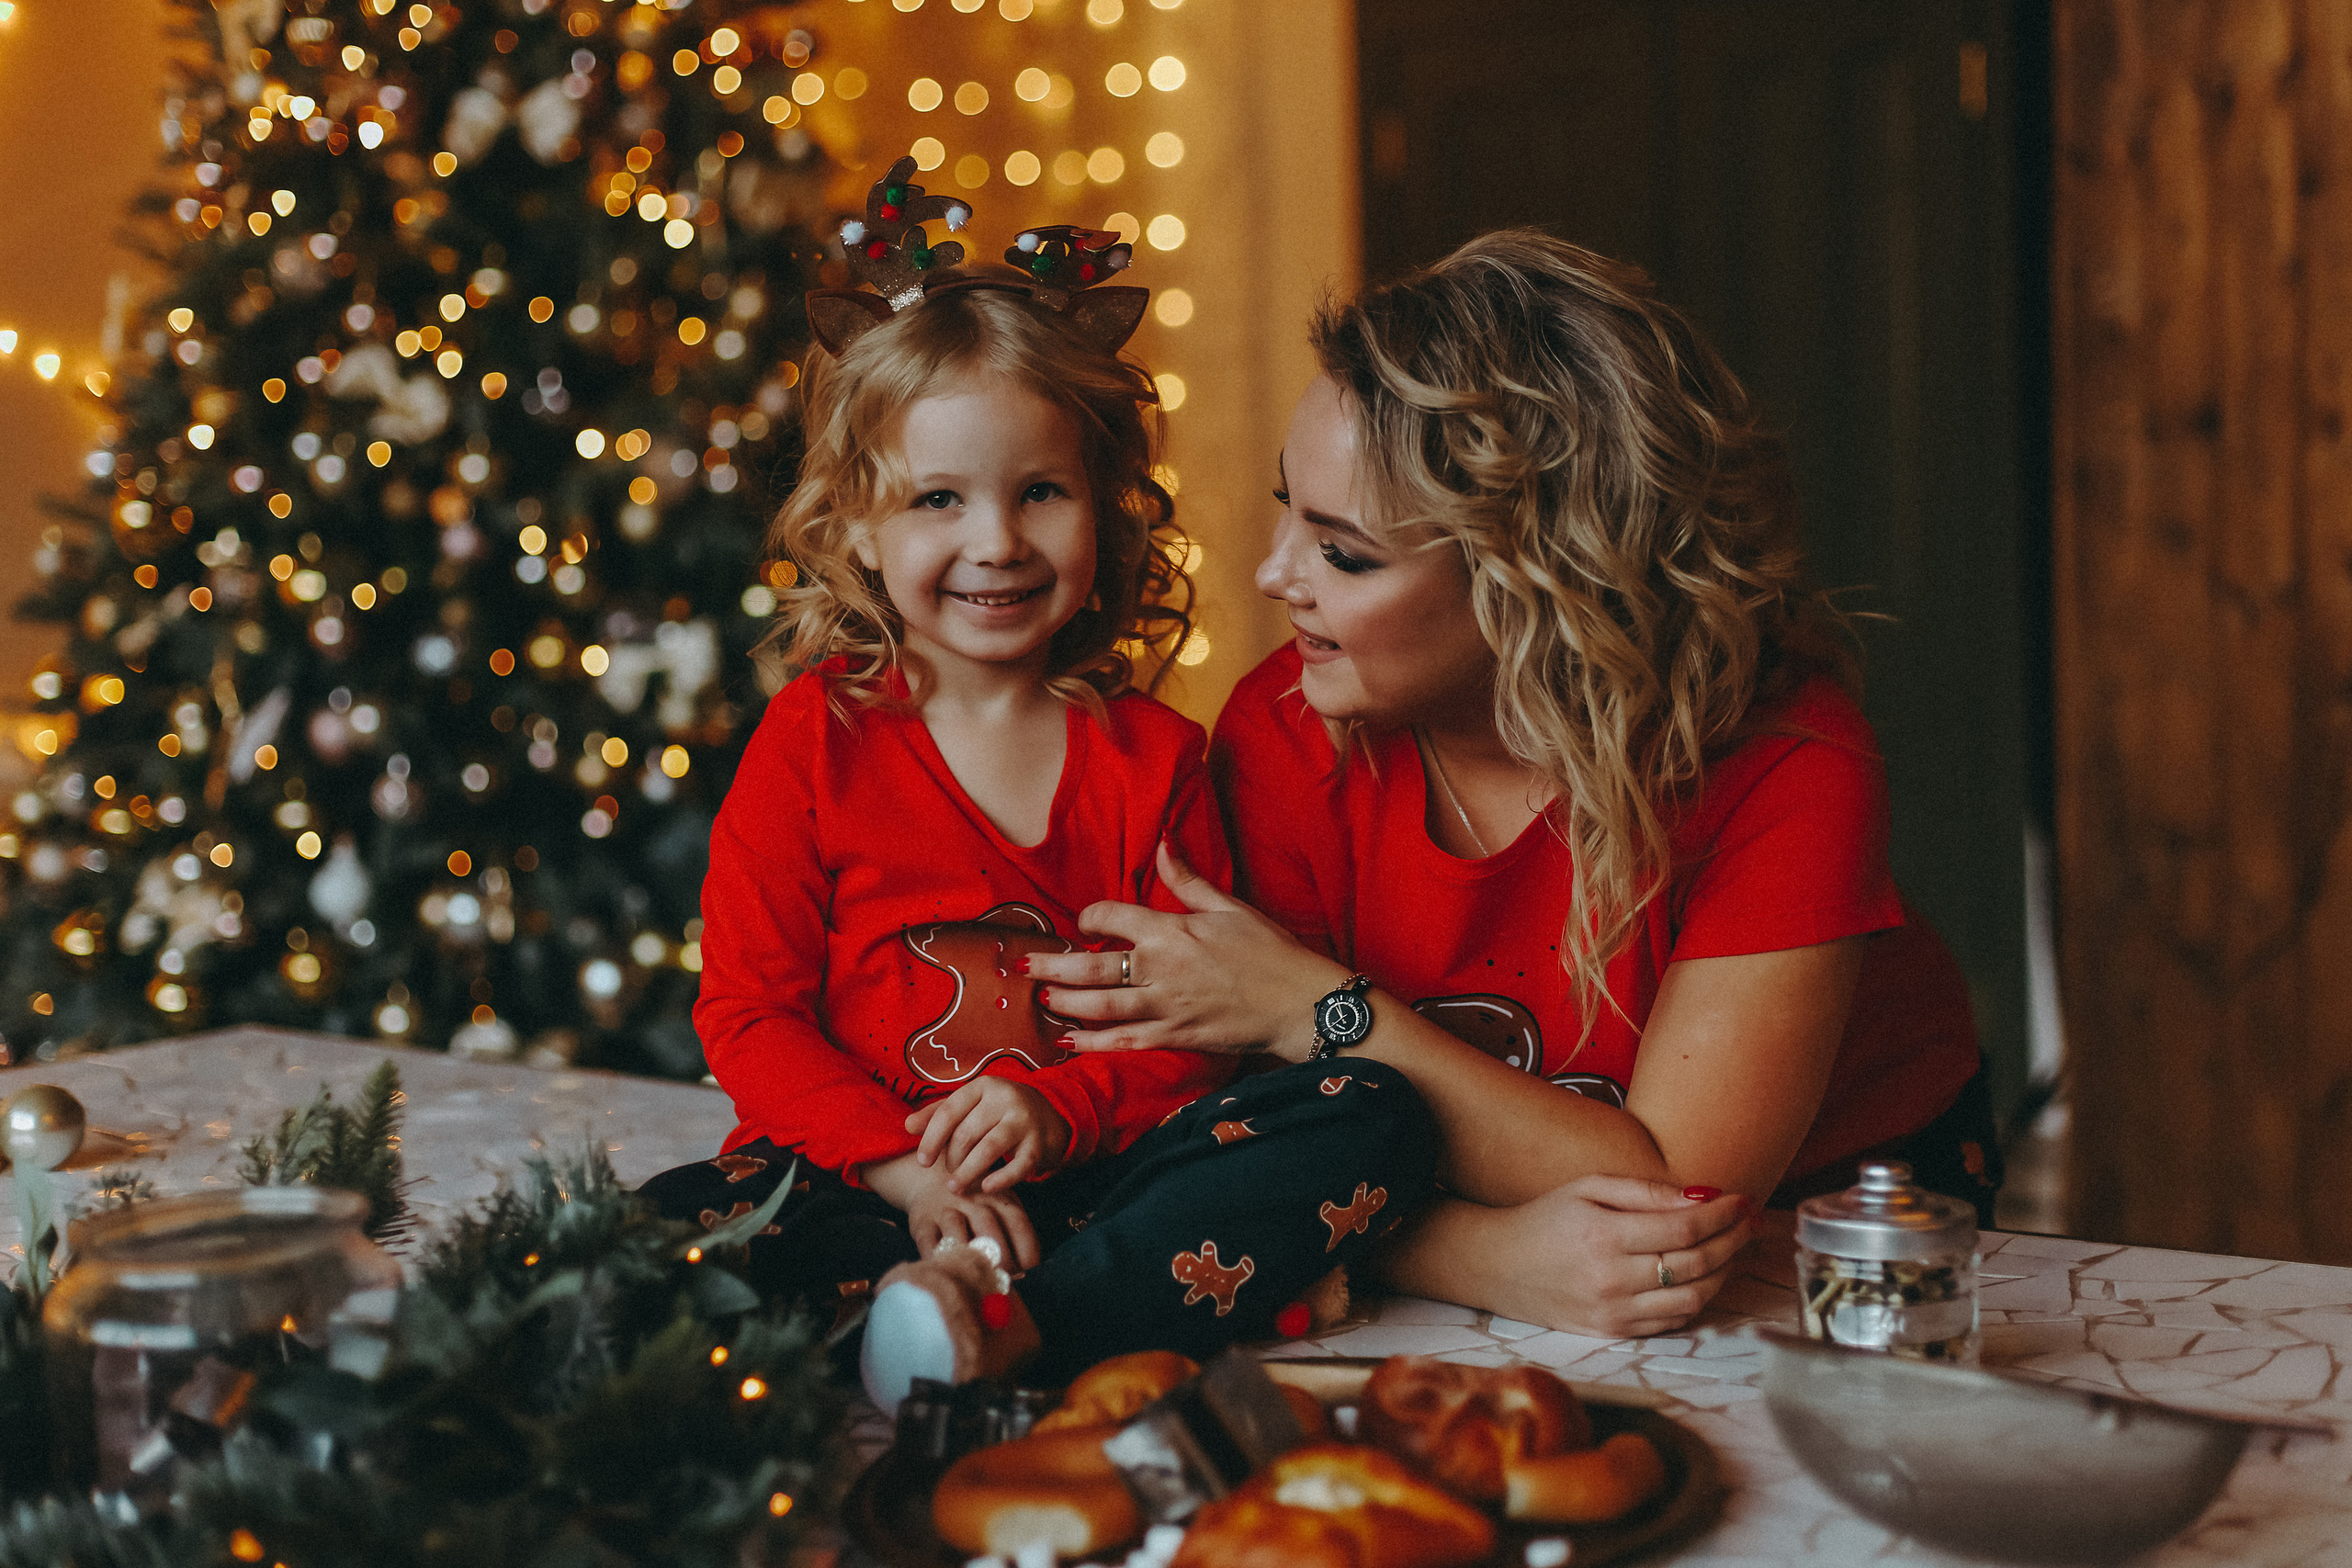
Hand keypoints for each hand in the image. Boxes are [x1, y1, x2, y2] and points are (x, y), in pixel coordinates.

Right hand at [862, 1151, 1043, 1270]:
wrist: (930, 1181)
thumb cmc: (974, 1204)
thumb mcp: (998, 1206)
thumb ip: (1012, 1233)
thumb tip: (1022, 1273)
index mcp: (998, 1198)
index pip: (1017, 1221)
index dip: (1025, 1247)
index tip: (1029, 1269)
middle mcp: (973, 1200)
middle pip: (988, 1227)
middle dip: (999, 1257)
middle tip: (1004, 1280)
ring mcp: (945, 1210)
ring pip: (957, 1234)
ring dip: (968, 1260)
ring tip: (978, 1281)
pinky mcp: (922, 1222)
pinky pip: (928, 1243)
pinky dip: (938, 1262)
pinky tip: (949, 1276)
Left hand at [905, 1079, 1071, 1192]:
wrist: (1049, 1114)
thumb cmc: (998, 1112)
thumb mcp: (971, 1106)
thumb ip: (938, 1114)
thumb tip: (907, 1125)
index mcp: (983, 1086)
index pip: (949, 1111)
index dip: (932, 1138)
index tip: (922, 1161)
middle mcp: (1005, 1098)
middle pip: (967, 1133)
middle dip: (951, 1160)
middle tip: (946, 1177)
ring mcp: (1024, 1121)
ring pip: (989, 1149)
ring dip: (968, 1173)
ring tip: (956, 1188)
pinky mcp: (1039, 1144)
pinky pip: (1018, 1166)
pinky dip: (1001, 1180)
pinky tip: (985, 1188)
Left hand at [1024, 842, 1346, 1059]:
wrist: (1298, 1003)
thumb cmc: (1269, 952)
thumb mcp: (1230, 907)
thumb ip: (1188, 880)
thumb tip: (1162, 844)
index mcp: (1172, 930)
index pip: (1113, 916)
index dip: (1090, 915)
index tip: (1083, 919)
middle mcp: (1160, 969)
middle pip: (1092, 966)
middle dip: (1052, 964)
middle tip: (1023, 962)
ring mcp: (1165, 1007)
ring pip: (1100, 1005)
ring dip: (1065, 1001)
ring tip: (1041, 995)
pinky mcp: (1173, 1037)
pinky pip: (1123, 1041)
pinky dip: (1092, 1042)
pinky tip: (1068, 1041)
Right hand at [1399, 1178, 1755, 1338]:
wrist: (1498, 1266)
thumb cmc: (1547, 1218)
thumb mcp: (1588, 1187)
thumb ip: (1645, 1191)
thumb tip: (1702, 1197)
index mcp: (1604, 1234)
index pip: (1684, 1227)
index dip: (1722, 1214)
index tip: (1741, 1200)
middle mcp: (1611, 1278)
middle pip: (1696, 1263)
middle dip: (1733, 1240)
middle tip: (1749, 1222)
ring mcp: (1613, 1311)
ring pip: (1693, 1298)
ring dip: (1723, 1272)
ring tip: (1733, 1249)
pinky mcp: (1613, 1333)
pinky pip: (1672, 1321)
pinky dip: (1698, 1299)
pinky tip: (1705, 1276)